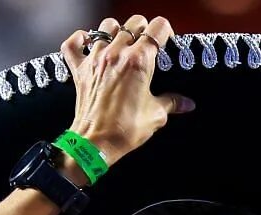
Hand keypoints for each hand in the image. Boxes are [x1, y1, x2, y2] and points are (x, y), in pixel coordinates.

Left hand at [60, 15, 191, 168]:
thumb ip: (172, 103)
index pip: (157, 28)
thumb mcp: (156, 115)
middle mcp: (117, 54)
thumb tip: (187, 103)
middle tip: (146, 44)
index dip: (164, 32)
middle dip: (143, 30)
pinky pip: (73, 43)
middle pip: (133, 23)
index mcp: (139, 61)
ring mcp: (96, 59)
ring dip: (116, 32)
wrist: (96, 144)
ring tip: (121, 44)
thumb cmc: (125, 129)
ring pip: (106, 27)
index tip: (165, 41)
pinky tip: (88, 44)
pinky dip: (80, 40)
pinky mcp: (79, 69)